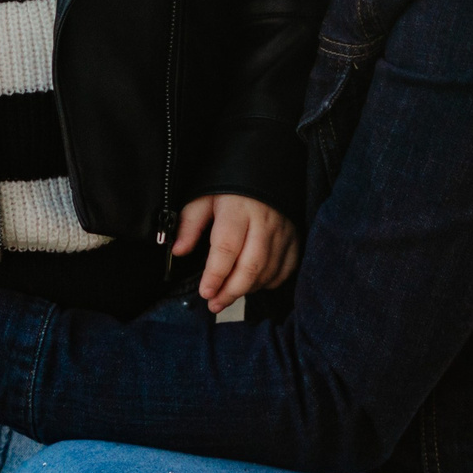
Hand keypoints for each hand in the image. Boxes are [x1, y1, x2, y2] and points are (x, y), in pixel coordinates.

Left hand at [171, 194, 299, 311]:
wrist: (268, 168)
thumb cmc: (231, 186)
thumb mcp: (204, 197)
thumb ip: (190, 224)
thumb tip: (178, 251)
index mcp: (238, 210)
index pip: (226, 248)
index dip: (215, 274)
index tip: (205, 292)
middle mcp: (264, 222)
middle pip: (250, 266)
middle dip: (231, 291)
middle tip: (214, 304)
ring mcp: (283, 231)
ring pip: (268, 271)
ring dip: (247, 290)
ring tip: (228, 295)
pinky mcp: (295, 238)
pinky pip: (285, 269)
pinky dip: (269, 283)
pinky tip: (252, 284)